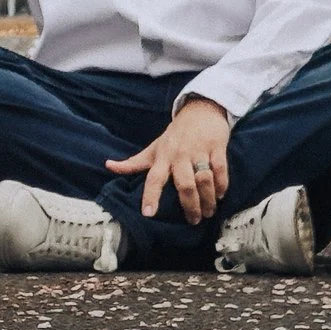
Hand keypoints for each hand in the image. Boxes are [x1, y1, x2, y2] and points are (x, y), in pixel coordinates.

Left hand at [107, 97, 232, 223]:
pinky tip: (220, 195)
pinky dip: (222, 184)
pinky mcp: (217, 147)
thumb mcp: (154, 147)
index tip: (148, 214)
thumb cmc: (175, 134)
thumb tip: (108, 166)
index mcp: (163, 157)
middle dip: (190, 205)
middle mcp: (180, 154)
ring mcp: (199, 150)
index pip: (154, 178)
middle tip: (194, 220)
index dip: (150, 196)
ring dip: (207, 199)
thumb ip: (134, 162)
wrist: (201, 109)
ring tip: (208, 212)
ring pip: (204, 179)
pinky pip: (220, 169)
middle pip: (184, 184)